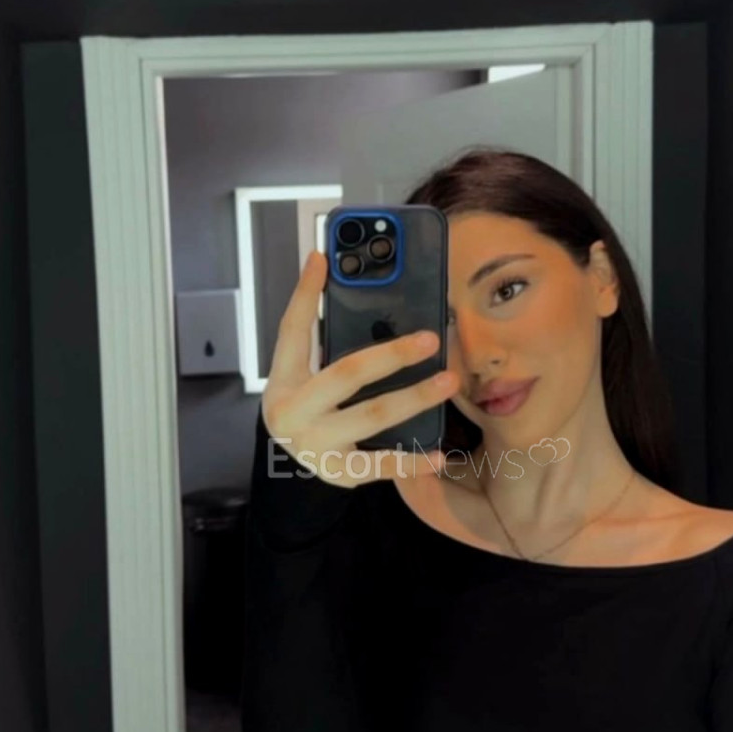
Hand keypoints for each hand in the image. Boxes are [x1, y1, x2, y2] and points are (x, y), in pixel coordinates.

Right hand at [261, 249, 455, 486]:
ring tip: (448, 381)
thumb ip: (322, 337)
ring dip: (415, 397)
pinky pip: (382, 465)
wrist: (292, 463)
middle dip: (391, 354)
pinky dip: (413, 461)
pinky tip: (440, 453)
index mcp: (283, 379)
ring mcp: (317, 445)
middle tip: (429, 338)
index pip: (292, 331)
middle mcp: (294, 412)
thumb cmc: (307, 407)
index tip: (324, 259)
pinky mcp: (340, 472)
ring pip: (373, 416)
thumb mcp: (302, 373)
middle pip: (346, 374)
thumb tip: (334, 273)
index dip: (305, 294)